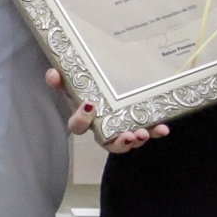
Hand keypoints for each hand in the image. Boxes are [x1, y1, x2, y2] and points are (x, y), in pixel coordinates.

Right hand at [47, 67, 169, 148]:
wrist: (100, 85)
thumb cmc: (84, 88)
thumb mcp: (71, 84)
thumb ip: (61, 81)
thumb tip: (52, 74)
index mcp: (84, 119)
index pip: (78, 126)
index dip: (82, 119)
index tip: (89, 105)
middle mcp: (102, 129)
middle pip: (108, 143)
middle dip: (118, 142)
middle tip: (127, 136)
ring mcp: (120, 129)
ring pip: (127, 142)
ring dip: (136, 140)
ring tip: (143, 134)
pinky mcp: (137, 124)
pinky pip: (146, 131)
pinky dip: (155, 132)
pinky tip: (164, 129)